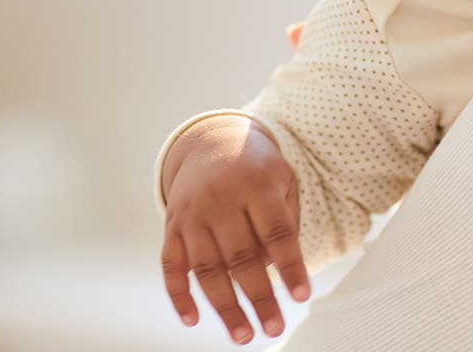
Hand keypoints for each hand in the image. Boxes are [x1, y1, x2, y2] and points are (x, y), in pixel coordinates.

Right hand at [161, 115, 310, 343]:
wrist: (212, 142)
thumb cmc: (256, 170)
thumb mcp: (283, 180)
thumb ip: (287, 222)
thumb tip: (279, 271)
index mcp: (256, 185)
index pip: (277, 232)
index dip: (291, 265)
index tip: (302, 296)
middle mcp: (221, 200)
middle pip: (241, 256)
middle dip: (259, 297)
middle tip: (274, 328)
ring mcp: (192, 215)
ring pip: (207, 268)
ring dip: (224, 306)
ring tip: (243, 335)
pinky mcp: (172, 227)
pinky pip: (170, 266)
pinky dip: (179, 295)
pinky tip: (192, 319)